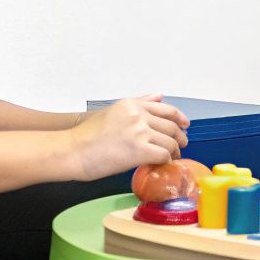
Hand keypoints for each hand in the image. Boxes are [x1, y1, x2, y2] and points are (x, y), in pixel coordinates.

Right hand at [67, 95, 189, 179]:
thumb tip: (159, 96)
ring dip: (174, 151)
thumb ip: (139, 103)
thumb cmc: (88, 136)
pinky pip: (163, 155)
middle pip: (171, 126)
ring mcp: (139, 132)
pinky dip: (166, 160)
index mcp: (132, 104)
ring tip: (171, 157)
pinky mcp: (139, 150)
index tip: (185, 125)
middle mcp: (137, 115)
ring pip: (170, 141)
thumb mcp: (114, 111)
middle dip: (179, 137)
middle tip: (181, 146)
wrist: (73, 151)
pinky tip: (162, 164)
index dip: (179, 118)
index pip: (165, 109)